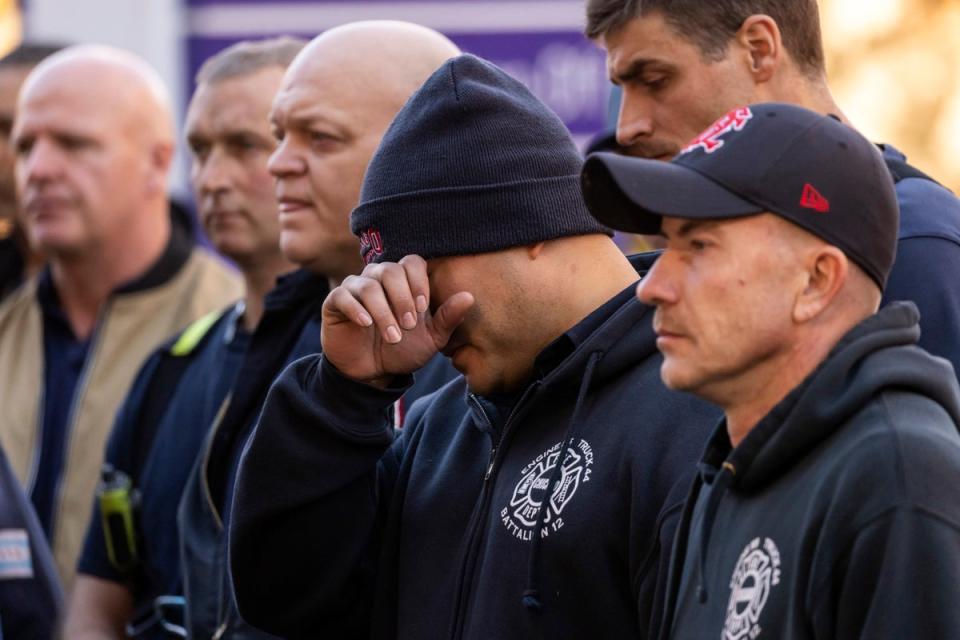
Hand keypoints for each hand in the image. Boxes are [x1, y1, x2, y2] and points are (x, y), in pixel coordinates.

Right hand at [321, 255, 474, 384]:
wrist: (372, 372)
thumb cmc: (403, 350)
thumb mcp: (431, 338)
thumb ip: (448, 317)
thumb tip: (469, 296)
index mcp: (403, 281)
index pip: (412, 262)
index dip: (418, 281)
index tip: (423, 308)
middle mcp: (378, 278)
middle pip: (391, 269)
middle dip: (402, 298)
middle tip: (409, 325)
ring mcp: (355, 288)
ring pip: (369, 284)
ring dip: (383, 311)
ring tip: (392, 336)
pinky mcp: (335, 302)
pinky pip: (343, 295)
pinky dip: (356, 309)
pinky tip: (366, 324)